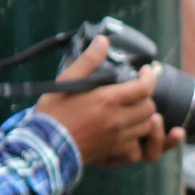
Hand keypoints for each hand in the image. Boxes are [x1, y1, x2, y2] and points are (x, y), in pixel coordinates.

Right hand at [37, 37, 171, 165]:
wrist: (44, 147)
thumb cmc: (53, 113)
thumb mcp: (66, 81)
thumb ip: (88, 61)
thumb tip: (103, 41)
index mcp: (108, 100)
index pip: (144, 88)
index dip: (150, 78)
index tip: (145, 72)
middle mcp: (117, 120)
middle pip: (149, 108)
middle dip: (146, 98)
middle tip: (136, 92)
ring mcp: (116, 139)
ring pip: (145, 127)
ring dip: (142, 117)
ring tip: (132, 110)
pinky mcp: (112, 153)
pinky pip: (135, 146)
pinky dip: (134, 137)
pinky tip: (124, 130)